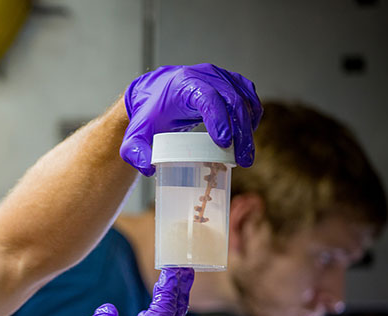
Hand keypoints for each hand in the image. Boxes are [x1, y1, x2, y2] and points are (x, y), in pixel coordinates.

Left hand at [119, 64, 261, 174]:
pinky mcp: (228, 81)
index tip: (223, 142)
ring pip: (243, 98)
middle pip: (231, 100)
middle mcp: (204, 75)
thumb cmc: (148, 115)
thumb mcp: (135, 135)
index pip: (207, 97)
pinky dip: (252, 113)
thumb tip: (149, 168)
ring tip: (246, 154)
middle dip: (240, 131)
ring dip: (249, 127)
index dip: (218, 118)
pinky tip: (249, 133)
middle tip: (242, 159)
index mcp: (183, 84)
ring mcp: (219, 76)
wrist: (153, 94)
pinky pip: (247, 94)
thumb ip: (135, 152)